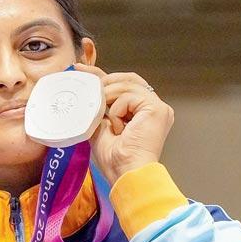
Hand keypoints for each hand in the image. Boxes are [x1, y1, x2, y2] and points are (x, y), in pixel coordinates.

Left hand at [73, 63, 173, 182]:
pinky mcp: (157, 109)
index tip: (82, 69)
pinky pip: (129, 96)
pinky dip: (117, 109)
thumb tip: (87, 90)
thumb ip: (98, 108)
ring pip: (127, 84)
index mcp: (143, 112)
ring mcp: (158, 107)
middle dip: (104, 79)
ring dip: (108, 98)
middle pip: (128, 79)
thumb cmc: (115, 158)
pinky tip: (118, 126)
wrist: (126, 172)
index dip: (103, 75)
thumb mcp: (100, 126)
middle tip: (86, 83)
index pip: (124, 85)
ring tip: (104, 116)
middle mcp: (153, 107)